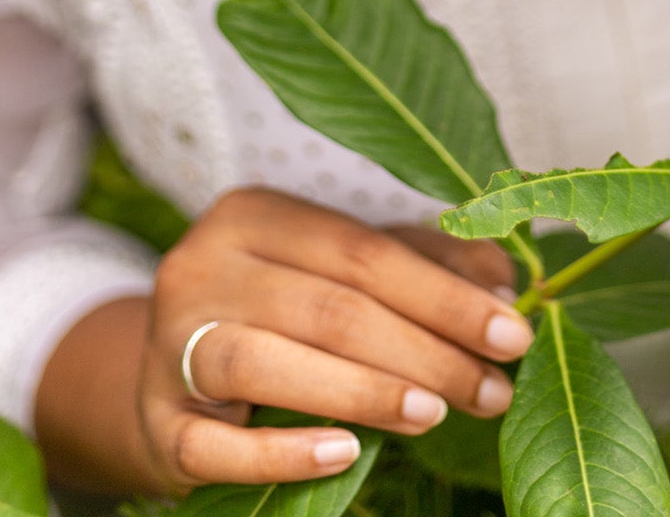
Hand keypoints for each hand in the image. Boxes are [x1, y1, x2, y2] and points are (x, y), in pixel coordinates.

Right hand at [134, 188, 531, 491]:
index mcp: (252, 214)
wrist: (169, 380)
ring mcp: (170, 346)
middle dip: (424, 350)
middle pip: (328, 308)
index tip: (512, 332)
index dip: (444, 295)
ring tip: (436, 414)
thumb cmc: (279, 316)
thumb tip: (504, 282)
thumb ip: (424, 265)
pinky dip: (282, 452)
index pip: (364, 252)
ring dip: (364, 392)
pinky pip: (214, 444)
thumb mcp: (347, 272)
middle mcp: (202, 268)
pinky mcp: (157, 424)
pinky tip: (346, 454)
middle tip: (493, 389)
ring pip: (267, 362)